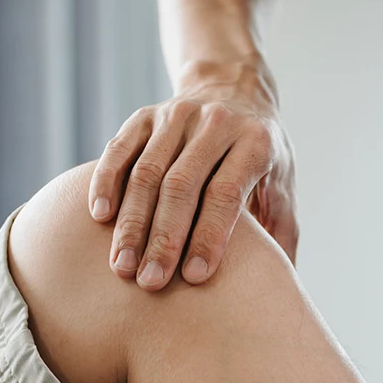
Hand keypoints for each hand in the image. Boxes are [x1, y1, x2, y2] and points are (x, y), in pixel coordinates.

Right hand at [88, 66, 298, 289]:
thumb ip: (282, 233)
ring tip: (122, 266)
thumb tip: (279, 292)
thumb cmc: (259, 154)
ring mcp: (177, 115)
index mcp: (255, 142)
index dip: (209, 235)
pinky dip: (106, 182)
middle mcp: (216, 123)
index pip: (225, 193)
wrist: (234, 89)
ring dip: (132, 223)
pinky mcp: (146, 115)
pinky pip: (120, 149)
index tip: (195, 277)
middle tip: (151, 281)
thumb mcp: (282, 185)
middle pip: (181, 185)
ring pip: (147, 172)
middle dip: (164, 238)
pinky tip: (99, 217)